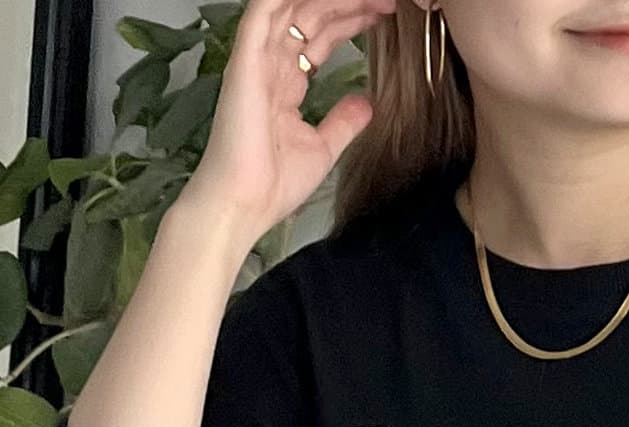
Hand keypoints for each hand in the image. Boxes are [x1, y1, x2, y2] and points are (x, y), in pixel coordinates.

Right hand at [182, 0, 397, 242]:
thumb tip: (365, 104)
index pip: (320, 36)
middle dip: (347, 4)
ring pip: (291, 7)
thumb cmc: (273, 185)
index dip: (349, 21)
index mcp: (285, 84)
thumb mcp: (322, 149)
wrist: (244, 204)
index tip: (381, 14)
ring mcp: (257, 59)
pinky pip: (264, 11)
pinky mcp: (247, 60)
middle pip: (310, 16)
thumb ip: (343, 122)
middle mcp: (270, 65)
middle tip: (384, 1)